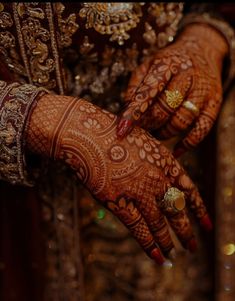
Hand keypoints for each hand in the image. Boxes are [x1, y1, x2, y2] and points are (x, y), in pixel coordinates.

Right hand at [26, 94, 211, 263]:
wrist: (87, 134)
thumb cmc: (112, 134)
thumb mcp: (143, 142)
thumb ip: (155, 162)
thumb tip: (162, 182)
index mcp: (166, 162)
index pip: (190, 191)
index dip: (200, 210)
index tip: (207, 225)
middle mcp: (157, 179)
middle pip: (177, 211)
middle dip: (186, 231)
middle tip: (192, 246)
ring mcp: (139, 192)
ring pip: (159, 224)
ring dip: (168, 242)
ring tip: (174, 254)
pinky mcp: (119, 202)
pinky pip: (139, 229)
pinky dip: (149, 244)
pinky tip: (157, 256)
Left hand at [117, 23, 228, 156]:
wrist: (202, 51)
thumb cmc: (169, 64)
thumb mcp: (149, 66)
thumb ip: (136, 88)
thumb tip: (124, 114)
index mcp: (168, 65)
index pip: (148, 92)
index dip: (133, 113)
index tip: (121, 130)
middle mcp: (187, 76)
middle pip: (164, 109)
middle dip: (149, 124)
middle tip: (142, 130)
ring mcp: (203, 91)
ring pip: (181, 121)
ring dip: (164, 133)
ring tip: (156, 133)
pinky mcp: (214, 104)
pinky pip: (201, 130)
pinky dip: (188, 143)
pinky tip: (176, 150)